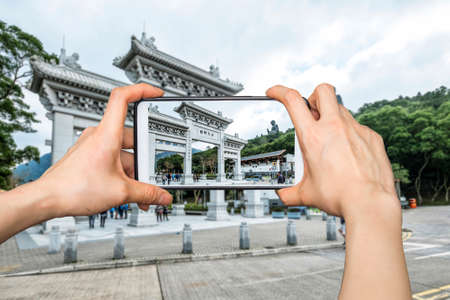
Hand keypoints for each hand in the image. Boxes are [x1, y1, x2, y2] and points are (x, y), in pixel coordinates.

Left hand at [39, 83, 171, 217]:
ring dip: (133, 170)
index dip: (142, 90)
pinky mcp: (88, 157)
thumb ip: (147, 193)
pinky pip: (112, 160)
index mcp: (107, 135)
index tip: (156, 94)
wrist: (47, 199)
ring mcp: (92, 146)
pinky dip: (122, 173)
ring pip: (122, 152)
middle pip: (131, 136)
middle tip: (151, 172)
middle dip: (144, 157)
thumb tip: (163, 196)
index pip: (123, 98)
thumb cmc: (73, 188)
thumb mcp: (120, 192)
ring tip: (138, 191)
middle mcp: (98, 136)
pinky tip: (126, 190)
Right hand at [267, 84, 410, 298]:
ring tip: (331, 140)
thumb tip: (283, 195)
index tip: (275, 92)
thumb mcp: (307, 193)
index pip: (292, 100)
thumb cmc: (340, 196)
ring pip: (341, 109)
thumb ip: (290, 193)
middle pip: (322, 90)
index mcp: (313, 137)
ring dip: (332, 117)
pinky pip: (358, 127)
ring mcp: (355, 130)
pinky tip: (349, 153)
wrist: (369, 203)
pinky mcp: (371, 137)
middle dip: (313, 96)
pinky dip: (350, 135)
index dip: (280, 91)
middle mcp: (334, 127)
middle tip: (311, 112)